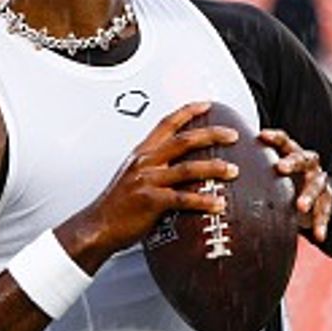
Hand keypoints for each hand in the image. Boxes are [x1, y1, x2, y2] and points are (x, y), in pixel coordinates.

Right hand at [61, 101, 240, 267]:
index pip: (167, 123)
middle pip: (183, 140)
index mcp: (142, 153)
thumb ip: (154, 165)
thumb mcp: (133, 175)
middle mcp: (145, 162)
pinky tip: (217, 204)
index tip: (207, 105)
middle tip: (232, 135)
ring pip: (187, 168)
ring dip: (214, 168)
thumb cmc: (117, 204)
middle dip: (211, 134)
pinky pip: (183, 199)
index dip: (188, 111)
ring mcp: (147, 181)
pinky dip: (203, 201)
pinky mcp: (151, 202)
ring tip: (233, 170)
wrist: (98, 225)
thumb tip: (178, 164)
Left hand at [260, 128, 331, 243]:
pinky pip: (326, 211)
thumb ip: (254, 170)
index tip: (261, 135)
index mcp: (293, 153)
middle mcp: (309, 164)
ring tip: (300, 206)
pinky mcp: (327, 200)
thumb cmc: (284, 182)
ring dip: (308, 195)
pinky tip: (318, 236)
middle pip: (303, 159)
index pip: (284, 141)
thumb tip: (218, 170)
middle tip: (280, 168)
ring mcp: (319, 181)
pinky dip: (321, 223)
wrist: (314, 197)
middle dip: (292, 162)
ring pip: (317, 185)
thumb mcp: (272, 173)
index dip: (274, 138)